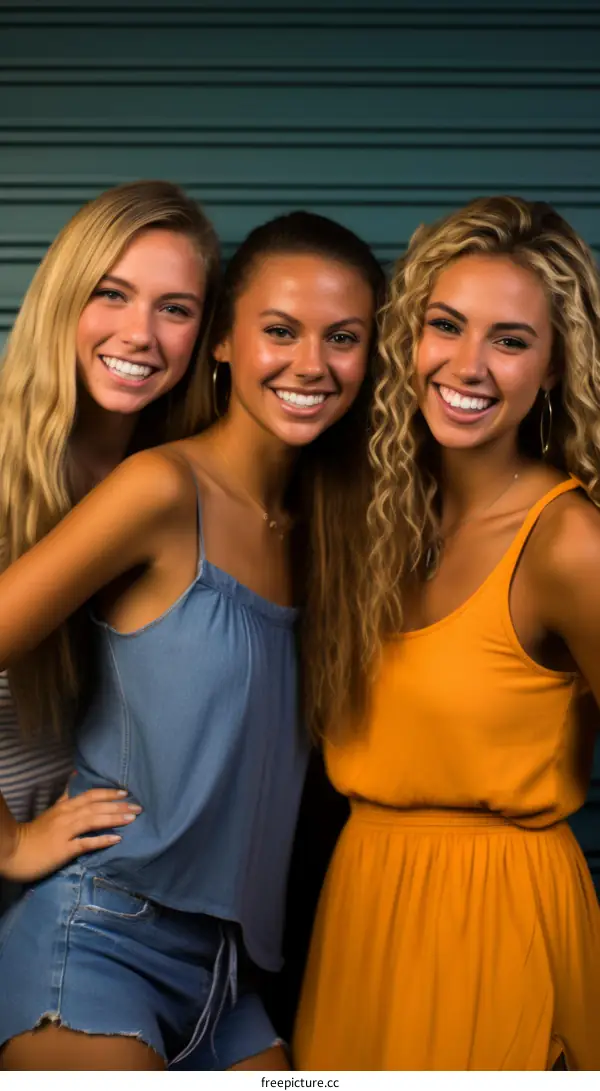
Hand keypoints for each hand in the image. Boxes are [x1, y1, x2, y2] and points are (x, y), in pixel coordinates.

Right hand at [0, 787, 140, 881]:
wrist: (14, 851)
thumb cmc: (35, 833)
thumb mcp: (52, 811)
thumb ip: (66, 796)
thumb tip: (76, 777)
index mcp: (65, 807)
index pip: (91, 795)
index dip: (109, 793)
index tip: (126, 793)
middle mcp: (67, 816)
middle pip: (96, 806)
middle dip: (118, 806)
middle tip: (139, 807)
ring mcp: (65, 832)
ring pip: (93, 821)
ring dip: (114, 818)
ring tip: (132, 818)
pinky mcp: (63, 849)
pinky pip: (85, 843)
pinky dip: (101, 840)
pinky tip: (117, 839)